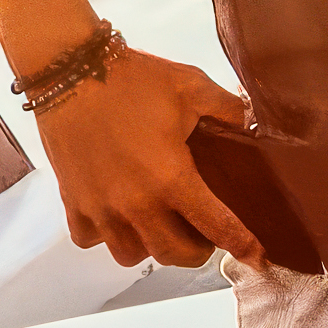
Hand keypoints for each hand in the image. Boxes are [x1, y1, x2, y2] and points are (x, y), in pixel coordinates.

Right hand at [35, 45, 265, 270]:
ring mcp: (101, 208)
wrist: (72, 71)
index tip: (255, 256)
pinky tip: (117, 214)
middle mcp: (136, 204)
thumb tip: (252, 125)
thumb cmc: (133, 79)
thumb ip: (227, 109)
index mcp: (171, 178)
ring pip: (131, 255)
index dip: (242, 244)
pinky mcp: (72, 203)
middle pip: (174, 254)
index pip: (216, 226)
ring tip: (159, 224)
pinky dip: (107, 235)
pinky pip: (92, 240)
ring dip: (151, 245)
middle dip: (197, 251)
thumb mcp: (191, 86)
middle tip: (202, 233)